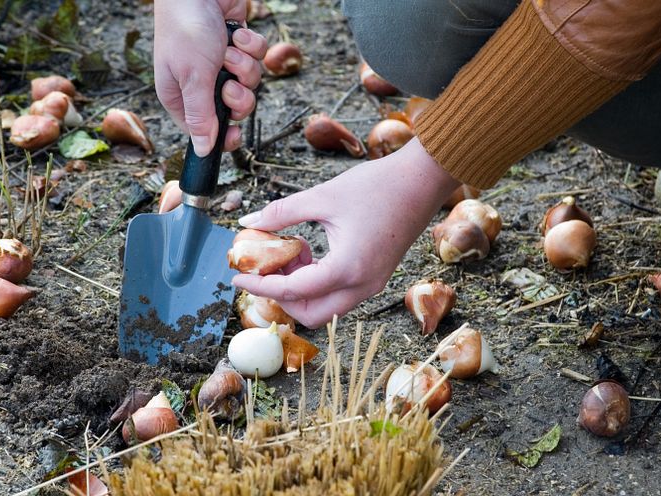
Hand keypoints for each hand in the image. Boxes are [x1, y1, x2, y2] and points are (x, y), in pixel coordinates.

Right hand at [154, 0, 266, 155]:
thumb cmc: (187, 26)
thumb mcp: (192, 77)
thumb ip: (201, 116)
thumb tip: (203, 151)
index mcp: (180, 96)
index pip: (204, 130)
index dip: (222, 135)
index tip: (237, 135)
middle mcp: (200, 82)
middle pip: (234, 109)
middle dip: (238, 95)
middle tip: (230, 82)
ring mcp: (221, 64)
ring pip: (249, 83)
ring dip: (244, 66)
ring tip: (229, 50)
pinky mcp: (238, 46)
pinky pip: (257, 58)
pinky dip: (250, 46)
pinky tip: (236, 32)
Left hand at [232, 138, 460, 327]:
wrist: (422, 181)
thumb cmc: (377, 186)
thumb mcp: (322, 197)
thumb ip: (282, 213)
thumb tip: (247, 224)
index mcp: (348, 269)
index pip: (294, 291)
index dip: (261, 287)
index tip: (238, 279)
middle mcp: (362, 286)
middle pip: (311, 314)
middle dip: (282, 298)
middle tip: (266, 269)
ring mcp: (372, 285)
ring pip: (326, 307)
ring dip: (301, 290)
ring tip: (292, 253)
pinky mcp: (376, 278)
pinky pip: (340, 294)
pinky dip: (318, 283)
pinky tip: (310, 253)